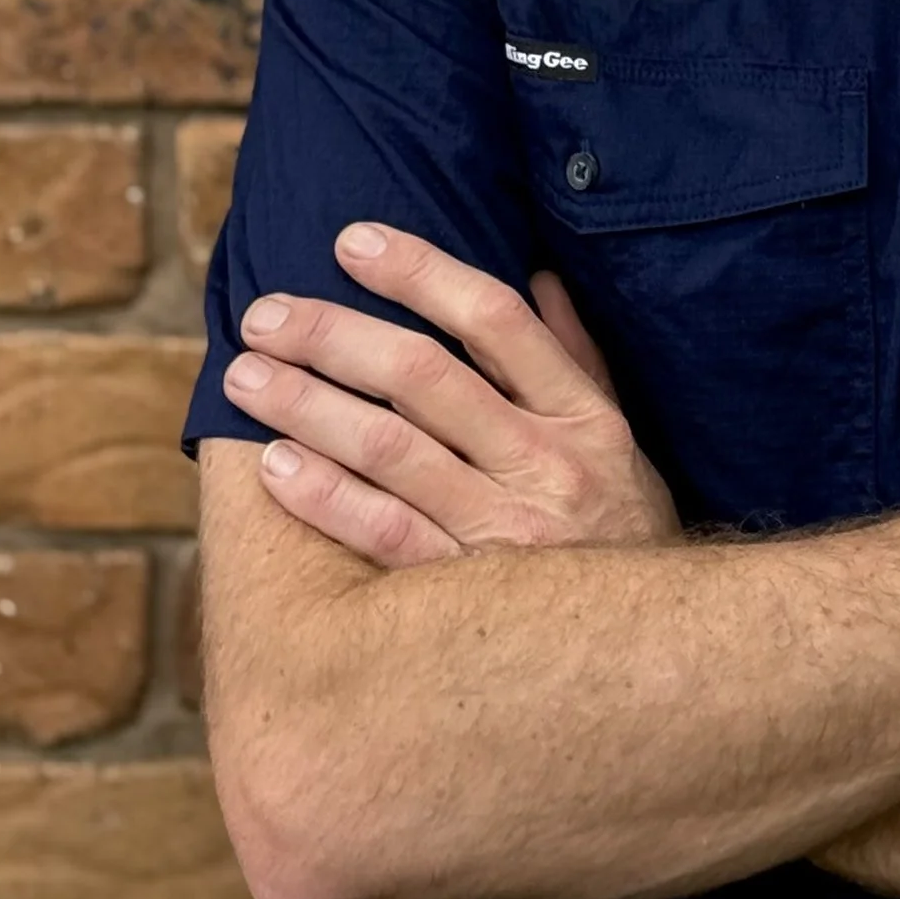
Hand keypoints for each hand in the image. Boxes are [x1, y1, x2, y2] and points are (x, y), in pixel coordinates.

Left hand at [227, 220, 679, 568]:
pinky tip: (274, 466)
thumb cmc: (622, 533)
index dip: (420, 272)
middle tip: (265, 314)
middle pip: (426, 376)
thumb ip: (575, 358)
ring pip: (391, 449)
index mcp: (583, 415)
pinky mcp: (467, 597)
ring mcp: (505, 532)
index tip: (351, 242)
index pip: (495, 319)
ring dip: (309, 406)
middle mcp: (545, 464)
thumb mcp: (617, 440)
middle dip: (335, 335)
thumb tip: (538, 276)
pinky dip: (326, 497)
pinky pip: (384, 535)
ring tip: (246, 380)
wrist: (653, 656)